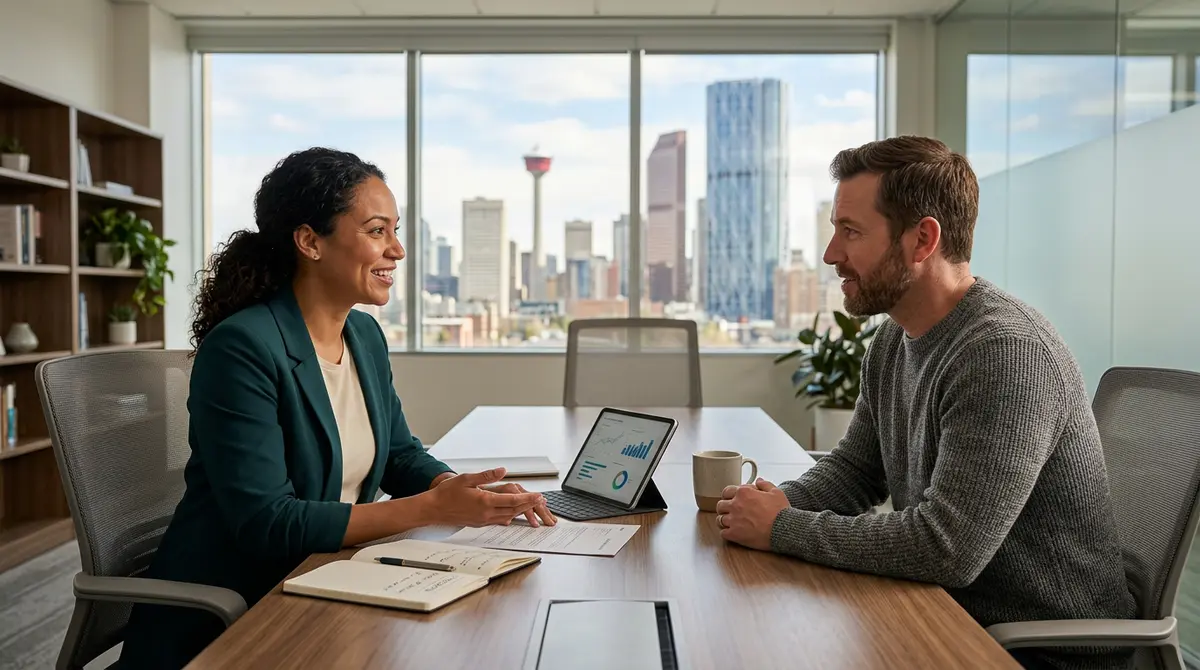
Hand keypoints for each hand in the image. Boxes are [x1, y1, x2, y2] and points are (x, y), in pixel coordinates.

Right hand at [425, 468, 545, 526]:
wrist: (434, 509)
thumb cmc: (447, 493)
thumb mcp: (466, 478)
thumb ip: (486, 475)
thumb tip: (502, 470)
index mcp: (485, 501)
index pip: (512, 501)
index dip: (528, 499)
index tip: (539, 496)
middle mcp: (486, 513)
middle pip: (514, 510)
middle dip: (529, 505)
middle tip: (541, 500)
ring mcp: (483, 520)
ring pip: (508, 516)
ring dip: (521, 511)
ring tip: (531, 505)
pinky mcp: (479, 523)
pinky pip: (499, 520)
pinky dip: (509, 516)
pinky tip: (513, 513)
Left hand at [713, 478, 789, 550]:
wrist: (783, 529)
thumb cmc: (780, 511)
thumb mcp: (776, 492)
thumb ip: (765, 485)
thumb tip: (758, 481)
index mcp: (743, 492)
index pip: (726, 491)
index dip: (729, 496)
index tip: (732, 500)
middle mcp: (735, 505)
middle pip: (720, 505)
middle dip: (724, 508)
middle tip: (730, 511)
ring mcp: (733, 520)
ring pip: (719, 519)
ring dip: (724, 520)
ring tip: (730, 522)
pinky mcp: (734, 534)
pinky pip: (723, 533)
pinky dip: (726, 533)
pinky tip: (732, 532)